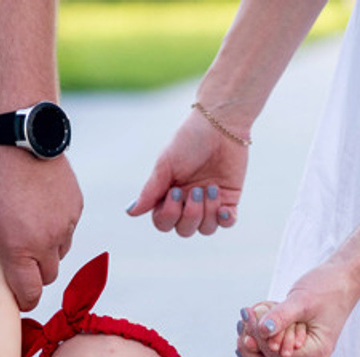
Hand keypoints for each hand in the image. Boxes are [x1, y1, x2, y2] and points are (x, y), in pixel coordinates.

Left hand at [0, 146, 82, 310]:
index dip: (25, 300)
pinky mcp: (75, 209)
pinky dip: (56, 227)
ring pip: (59, 254)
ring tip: (30, 226)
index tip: (20, 297)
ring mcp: (64, 226)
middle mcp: (45, 242)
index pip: (30, 293)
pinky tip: (41, 207)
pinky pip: (68, 230)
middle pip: (47, 278)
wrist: (21, 138)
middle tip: (22, 257)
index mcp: (18, 249)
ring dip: (46, 250)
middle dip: (35, 273)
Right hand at [127, 109, 246, 236]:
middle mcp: (188, 202)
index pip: (163, 223)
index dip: (169, 215)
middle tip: (196, 189)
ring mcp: (209, 202)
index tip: (175, 191)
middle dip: (190, 214)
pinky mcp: (229, 198)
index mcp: (169, 195)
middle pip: (184, 230)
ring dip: (208, 212)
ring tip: (212, 188)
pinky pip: (227, 223)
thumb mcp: (165, 165)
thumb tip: (130, 212)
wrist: (221, 123)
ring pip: (206, 229)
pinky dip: (226, 220)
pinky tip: (224, 209)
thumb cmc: (189, 140)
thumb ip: (150, 191)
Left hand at [237, 259, 359, 356]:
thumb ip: (282, 316)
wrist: (344, 280)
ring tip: (241, 332)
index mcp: (315, 353)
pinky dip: (264, 353)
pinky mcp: (301, 352)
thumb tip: (262, 330)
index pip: (275, 354)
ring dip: (256, 352)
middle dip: (253, 348)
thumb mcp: (302, 300)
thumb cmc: (326, 286)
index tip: (245, 315)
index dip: (258, 338)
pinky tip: (250, 344)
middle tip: (239, 326)